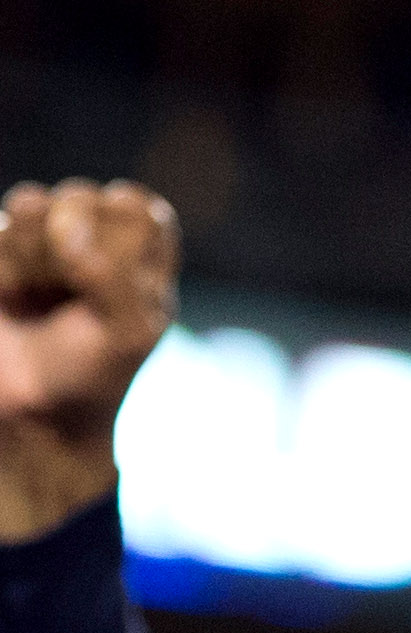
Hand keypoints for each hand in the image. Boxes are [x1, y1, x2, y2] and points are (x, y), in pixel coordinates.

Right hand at [0, 179, 175, 542]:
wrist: (35, 405)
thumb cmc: (95, 369)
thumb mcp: (128, 333)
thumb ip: (112, 277)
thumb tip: (69, 234)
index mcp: (146, 247)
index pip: (134, 206)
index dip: (117, 244)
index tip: (113, 289)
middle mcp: (100, 229)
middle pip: (79, 197)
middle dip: (71, 256)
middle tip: (74, 299)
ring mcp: (48, 232)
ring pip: (31, 204)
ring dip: (33, 260)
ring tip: (43, 298)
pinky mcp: (7, 243)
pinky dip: (7, 270)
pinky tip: (15, 297)